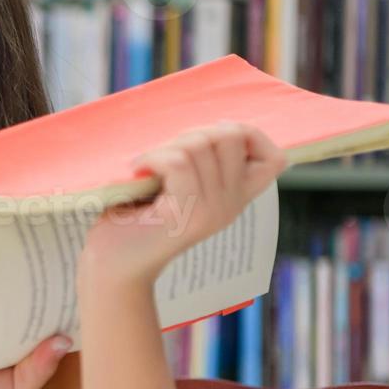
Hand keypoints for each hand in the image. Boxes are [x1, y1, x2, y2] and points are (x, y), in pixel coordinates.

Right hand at [0, 299, 68, 388]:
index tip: (76, 314)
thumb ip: (39, 369)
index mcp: (13, 353)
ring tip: (29, 307)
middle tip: (60, 298)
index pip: (37, 331)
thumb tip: (64, 340)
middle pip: (20, 314)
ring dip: (11, 309)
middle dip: (37, 308)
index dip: (53, 324)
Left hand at [83, 122, 285, 285]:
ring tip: (148, 164)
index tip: (204, 140)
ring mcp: (211, 211)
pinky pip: (177, 163)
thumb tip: (212, 123)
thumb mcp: (178, 186)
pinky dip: (152, 157)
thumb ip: (200, 161)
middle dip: (193, 132)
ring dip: (167, 146)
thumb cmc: (137, 219)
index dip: (246, 134)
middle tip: (164, 153)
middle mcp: (231, 205)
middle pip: (230, 136)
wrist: (114, 265)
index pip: (274, 158)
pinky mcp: (184, 214)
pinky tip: (138, 169)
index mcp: (235, 198)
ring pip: (200, 146)